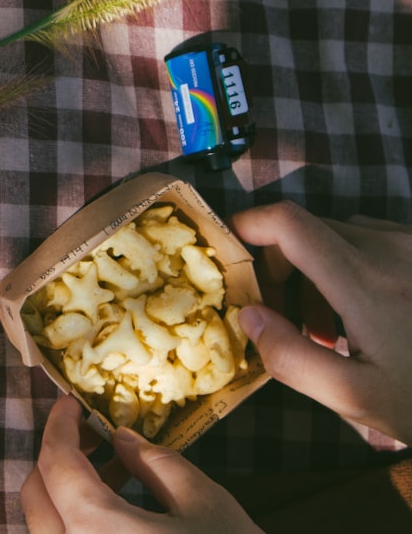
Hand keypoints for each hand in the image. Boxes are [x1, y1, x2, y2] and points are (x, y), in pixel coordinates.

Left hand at [20, 395, 260, 532]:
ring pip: (46, 529)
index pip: (55, 463)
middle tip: (92, 436)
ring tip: (113, 473)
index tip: (72, 404)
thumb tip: (121, 440)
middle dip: (57, 459)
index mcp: (94, 529)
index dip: (60, 426)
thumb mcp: (205, 504)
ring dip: (67, 495)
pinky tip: (116, 514)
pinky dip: (78, 526)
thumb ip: (156, 462)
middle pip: (37, 497)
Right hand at [230, 200, 411, 443]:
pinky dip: (354, 266)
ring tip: (334, 326)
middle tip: (286, 316)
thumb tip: (248, 314)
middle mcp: (390, 249)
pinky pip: (376, 241)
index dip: (248, 225)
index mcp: (364, 281)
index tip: (229, 252)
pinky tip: (370, 314)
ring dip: (320, 267)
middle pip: (308, 227)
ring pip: (342, 234)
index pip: (288, 222)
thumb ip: (292, 357)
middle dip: (282, 262)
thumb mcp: (356, 397)